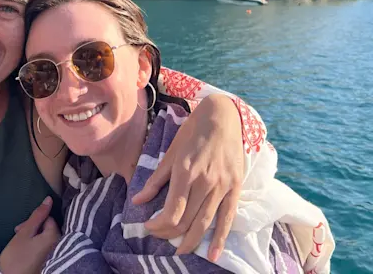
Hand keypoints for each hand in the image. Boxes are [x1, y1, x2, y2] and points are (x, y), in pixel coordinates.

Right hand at [0, 196, 60, 273]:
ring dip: (34, 237)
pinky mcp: (50, 262)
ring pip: (47, 238)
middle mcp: (60, 245)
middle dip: (34, 229)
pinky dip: (37, 247)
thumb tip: (49, 199)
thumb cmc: (16, 257)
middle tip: (19, 235)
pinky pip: (47, 248)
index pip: (49, 218)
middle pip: (49, 228)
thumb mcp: (24, 233)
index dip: (34, 221)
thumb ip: (37, 215)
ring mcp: (56, 255)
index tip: (19, 228)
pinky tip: (27, 252)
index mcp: (55, 236)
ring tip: (21, 245)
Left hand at [131, 94, 243, 260]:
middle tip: (159, 236)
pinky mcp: (235, 188)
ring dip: (190, 242)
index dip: (157, 225)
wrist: (223, 118)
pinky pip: (227, 219)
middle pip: (186, 220)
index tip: (148, 226)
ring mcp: (221, 186)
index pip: (171, 211)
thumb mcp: (171, 152)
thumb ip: (155, 179)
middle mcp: (204, 182)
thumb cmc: (193, 132)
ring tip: (179, 251)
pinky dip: (220, 239)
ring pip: (204, 223)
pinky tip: (213, 255)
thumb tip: (137, 201)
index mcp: (185, 171)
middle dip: (169, 234)